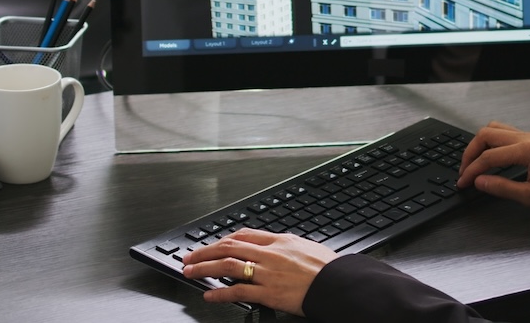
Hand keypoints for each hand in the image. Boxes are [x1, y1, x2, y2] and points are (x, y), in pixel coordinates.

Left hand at [181, 228, 337, 314]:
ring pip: (227, 265)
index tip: (212, 245)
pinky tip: (209, 295)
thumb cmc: (328, 268)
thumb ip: (285, 246)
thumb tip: (273, 247)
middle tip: (189, 257)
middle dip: (205, 251)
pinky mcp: (269, 293)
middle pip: (229, 247)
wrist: (339, 284)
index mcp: (279, 240)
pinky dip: (220, 293)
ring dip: (204, 268)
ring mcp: (267, 273)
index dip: (223, 240)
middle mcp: (270, 254)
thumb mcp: (305, 247)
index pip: (243, 235)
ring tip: (190, 272)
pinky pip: (238, 291)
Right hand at [457, 120, 529, 210]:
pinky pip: (502, 131)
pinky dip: (489, 141)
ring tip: (473, 161)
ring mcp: (527, 135)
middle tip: (464, 170)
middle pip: (486, 135)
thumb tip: (479, 181)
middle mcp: (525, 137)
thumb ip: (502, 187)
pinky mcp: (528, 138)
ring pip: (493, 128)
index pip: (489, 157)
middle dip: (470, 152)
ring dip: (478, 143)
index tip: (464, 182)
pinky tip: (487, 154)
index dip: (472, 170)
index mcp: (526, 151)